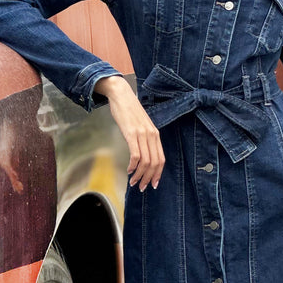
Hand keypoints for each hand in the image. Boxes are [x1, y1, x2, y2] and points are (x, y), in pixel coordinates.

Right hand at [96, 76, 163, 190]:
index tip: (153, 184)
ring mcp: (142, 134)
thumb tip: (143, 155)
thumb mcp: (141, 126)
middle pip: (154, 163)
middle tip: (142, 187)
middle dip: (148, 178)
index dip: (158, 174)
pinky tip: (129, 170)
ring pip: (146, 162)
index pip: (161, 159)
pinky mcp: (131, 133)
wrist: (121, 95)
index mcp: (155, 135)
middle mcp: (151, 135)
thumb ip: (145, 139)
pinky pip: (135, 155)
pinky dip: (132, 166)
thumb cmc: (129, 111)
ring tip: (134, 182)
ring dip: (139, 175)